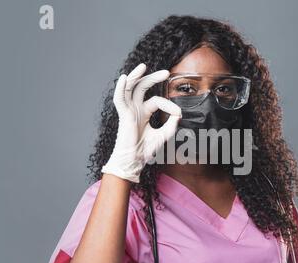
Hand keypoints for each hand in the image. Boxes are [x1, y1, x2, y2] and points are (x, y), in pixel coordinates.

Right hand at [101, 63, 181, 182]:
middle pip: (142, 87)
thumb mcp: (163, 135)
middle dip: (153, 78)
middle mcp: (135, 109)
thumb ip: (171, 124)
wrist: (133, 161)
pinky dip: (120, 88)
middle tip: (166, 72)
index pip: (157, 101)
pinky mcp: (123, 115)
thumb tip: (179, 113)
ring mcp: (128, 111)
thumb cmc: (145, 150)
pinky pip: (119, 99)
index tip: (179, 114)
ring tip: (144, 66)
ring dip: (137, 76)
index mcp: (144, 112)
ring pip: (130, 88)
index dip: (169, 105)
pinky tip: (125, 77)